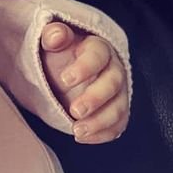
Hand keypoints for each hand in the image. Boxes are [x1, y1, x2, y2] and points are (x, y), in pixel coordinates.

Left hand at [40, 22, 128, 142]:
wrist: (68, 69)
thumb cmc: (62, 53)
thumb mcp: (54, 41)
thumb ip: (55, 35)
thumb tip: (55, 35)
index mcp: (99, 48)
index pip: (97, 56)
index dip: (84, 68)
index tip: (65, 79)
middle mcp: (113, 70)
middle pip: (112, 84)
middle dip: (95, 99)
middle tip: (75, 111)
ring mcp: (117, 93)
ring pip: (118, 108)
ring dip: (100, 122)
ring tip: (77, 130)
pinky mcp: (115, 111)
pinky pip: (118, 125)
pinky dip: (104, 134)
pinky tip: (84, 138)